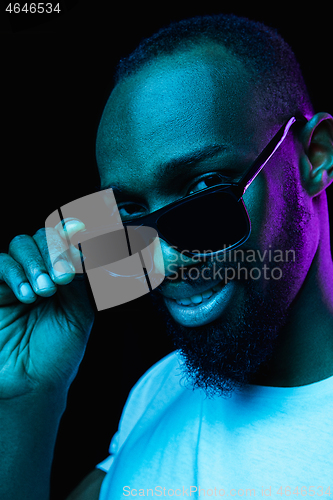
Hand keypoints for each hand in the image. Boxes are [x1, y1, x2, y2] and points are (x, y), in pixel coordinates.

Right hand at [0, 219, 94, 399]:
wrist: (30, 384)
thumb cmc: (57, 353)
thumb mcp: (79, 313)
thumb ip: (79, 279)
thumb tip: (81, 247)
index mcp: (63, 276)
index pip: (66, 241)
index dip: (73, 237)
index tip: (81, 245)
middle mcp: (40, 273)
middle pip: (43, 236)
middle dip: (55, 250)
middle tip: (63, 276)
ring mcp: (15, 280)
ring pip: (21, 244)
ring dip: (37, 262)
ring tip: (45, 291)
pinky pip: (0, 264)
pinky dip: (15, 273)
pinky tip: (27, 295)